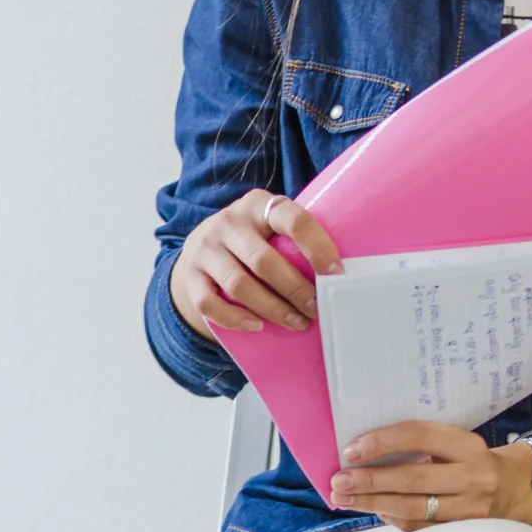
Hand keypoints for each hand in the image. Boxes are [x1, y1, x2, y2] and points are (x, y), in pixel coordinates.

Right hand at [169, 189, 341, 338]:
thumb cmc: (255, 238)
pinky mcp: (191, 275)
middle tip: (316, 309)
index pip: (293, 219)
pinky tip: (257, 326)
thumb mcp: (272, 225)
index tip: (337, 273)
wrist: (202, 243)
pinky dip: (235, 319)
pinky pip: (209, 303)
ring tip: (297, 323)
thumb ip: (296, 238)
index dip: (317, 247)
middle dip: (295, 289)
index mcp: (259, 204)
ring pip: (239, 285)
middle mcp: (229, 222)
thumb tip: (340, 274)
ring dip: (272, 309)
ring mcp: (206, 248)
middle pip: (264, 260)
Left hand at [327, 422, 531, 529]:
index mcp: (468, 444)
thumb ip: (422, 443)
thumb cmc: (473, 458)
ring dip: (372, 503)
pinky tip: (373, 510)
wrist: (516, 488)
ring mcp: (470, 509)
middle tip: (338, 481)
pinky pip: (419, 528)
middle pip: (411, 478)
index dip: (382, 442)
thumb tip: (364, 450)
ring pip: (412, 507)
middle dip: (369, 480)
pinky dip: (391, 518)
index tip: (351, 449)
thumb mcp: (457, 441)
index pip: (418, 436)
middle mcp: (473, 476)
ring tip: (345, 498)